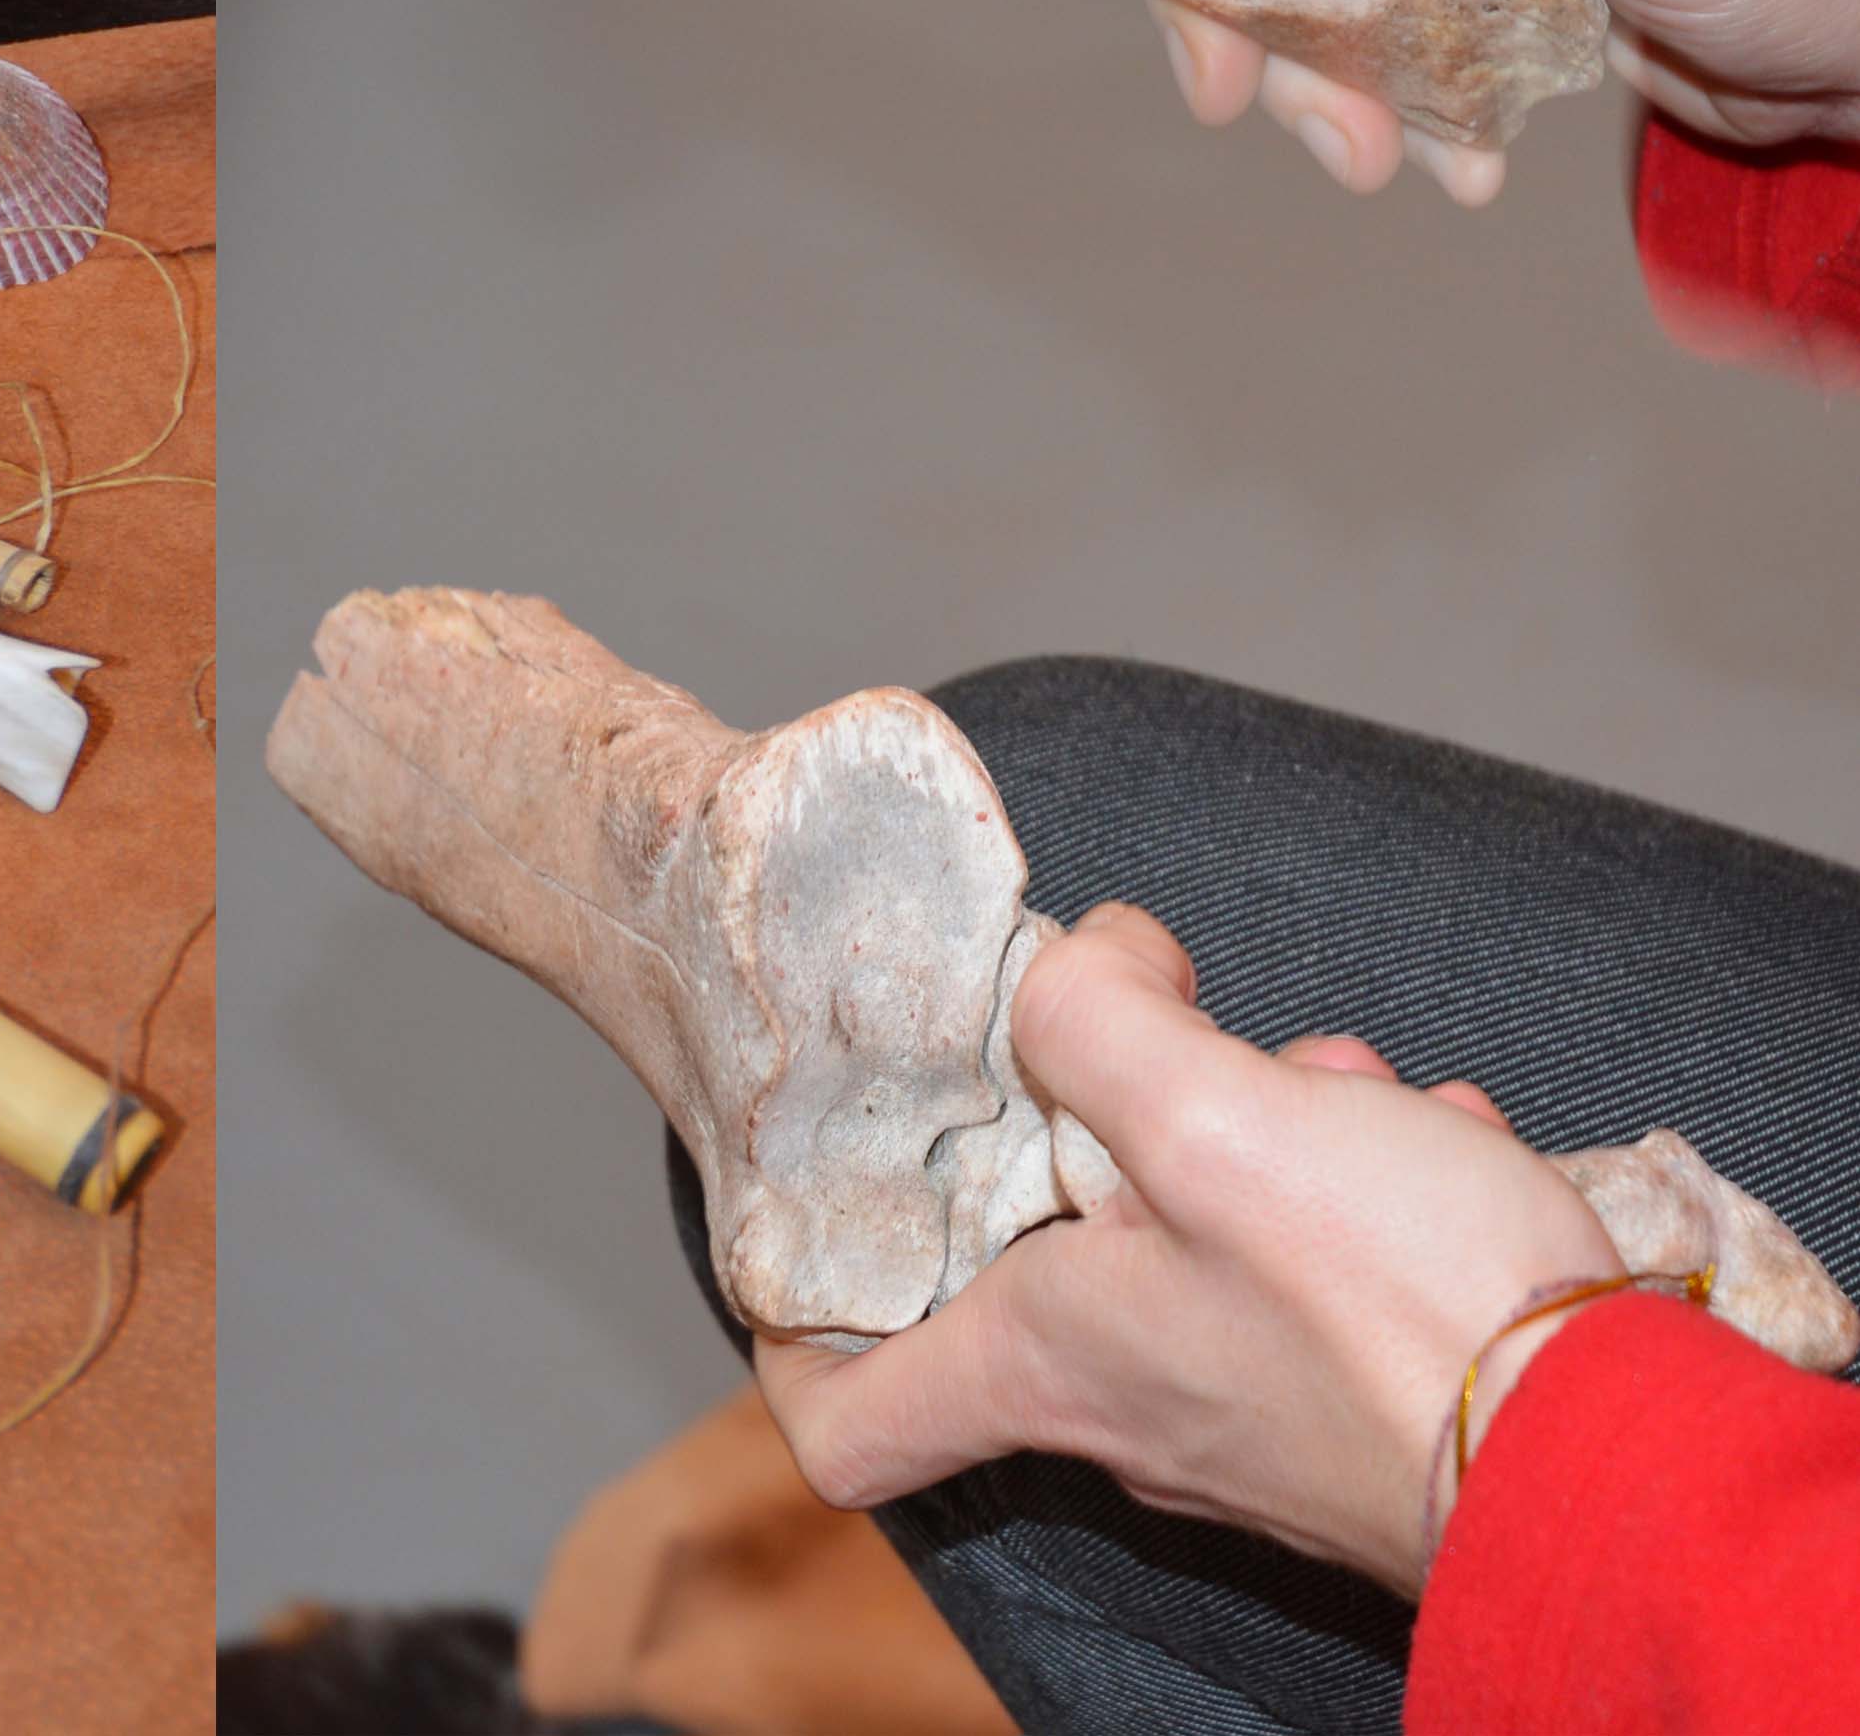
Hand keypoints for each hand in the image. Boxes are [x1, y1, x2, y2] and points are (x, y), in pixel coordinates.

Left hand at [753, 905, 1623, 1594]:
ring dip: (1255, 1133)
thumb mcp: (1214, 1116)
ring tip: (1340, 1086)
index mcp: (1044, 1363)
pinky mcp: (1356, 1409)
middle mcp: (1126, 1411)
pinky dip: (1360, 1187)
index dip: (797, 1334)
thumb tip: (1086, 957)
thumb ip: (1099, 1017)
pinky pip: (1315, 1270)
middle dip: (1096, 1135)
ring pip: (1191, 1241)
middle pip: (1031, 1272)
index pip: (843, 1422)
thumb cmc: (1398, 1309)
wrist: (1616, 1455)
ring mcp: (1244, 1419)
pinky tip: (1428, 1141)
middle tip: (1176, 1054)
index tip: (818, 1227)